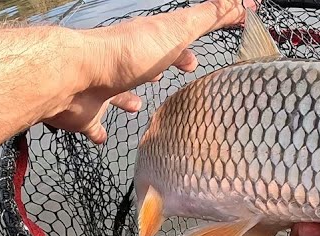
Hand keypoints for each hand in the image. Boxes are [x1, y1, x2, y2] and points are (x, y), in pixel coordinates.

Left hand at [47, 0, 246, 142]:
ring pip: (119, 91)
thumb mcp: (176, 31)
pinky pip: (94, 122)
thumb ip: (207, 17)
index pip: (173, 39)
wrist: (76, 77)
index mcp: (146, 41)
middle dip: (161, 68)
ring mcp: (103, 87)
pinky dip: (99, 129)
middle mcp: (124, 62)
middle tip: (177, 75)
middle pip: (146, 63)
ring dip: (129, 97)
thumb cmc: (127, 54)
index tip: (196, 60)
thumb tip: (243, 2)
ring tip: (140, 106)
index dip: (188, 45)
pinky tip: (104, 137)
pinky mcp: (87, 112)